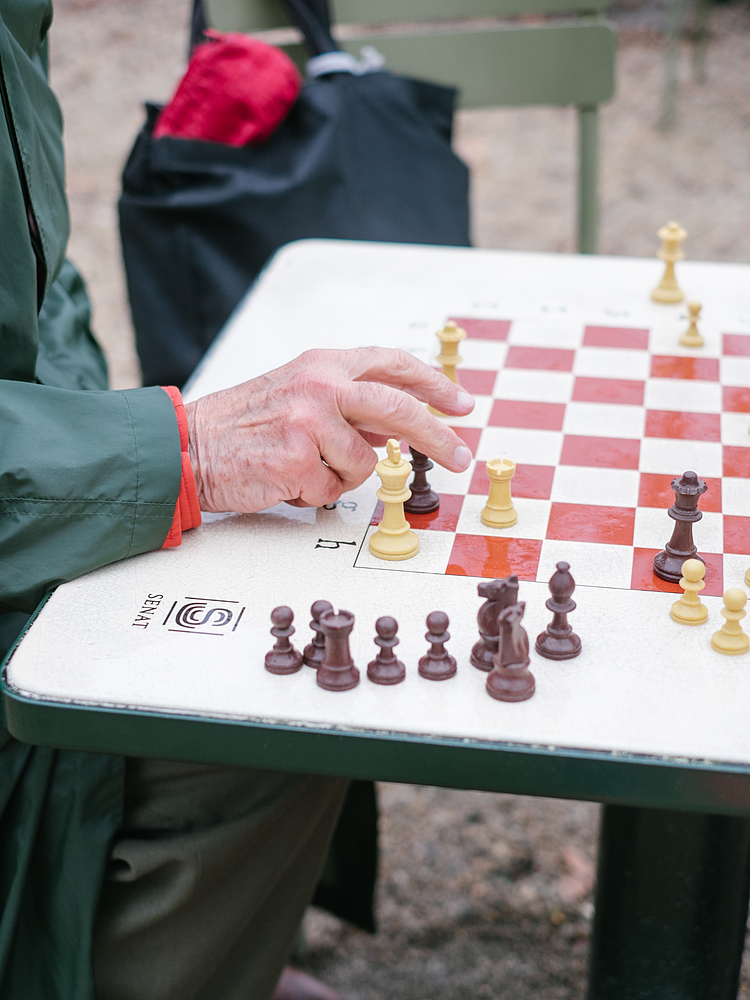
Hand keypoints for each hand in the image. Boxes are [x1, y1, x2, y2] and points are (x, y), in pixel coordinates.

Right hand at [185, 347, 474, 512]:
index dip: (433, 384)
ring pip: (364, 463)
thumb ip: (348, 404)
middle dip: (438, 437)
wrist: (190, 445)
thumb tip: (394, 428)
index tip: (460, 402)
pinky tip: (285, 479)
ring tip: (302, 466)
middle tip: (461, 457)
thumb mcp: (298, 394)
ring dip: (339, 476)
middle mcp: (320, 386)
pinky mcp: (297, 459)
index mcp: (323, 364)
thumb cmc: (243, 424)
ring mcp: (309, 422)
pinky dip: (312, 494)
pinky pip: (332, 490)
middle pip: (400, 409)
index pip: (393, 365)